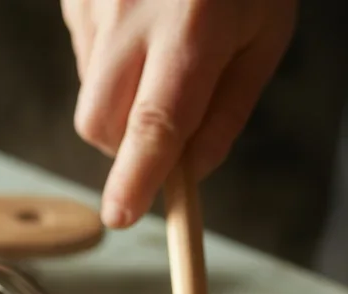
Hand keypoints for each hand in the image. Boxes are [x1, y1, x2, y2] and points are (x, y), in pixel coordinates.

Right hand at [62, 0, 296, 228]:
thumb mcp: (264, 36)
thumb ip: (228, 111)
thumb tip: (193, 173)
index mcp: (193, 29)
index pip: (156, 124)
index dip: (136, 178)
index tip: (121, 217)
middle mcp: (131, 14)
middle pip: (101, 122)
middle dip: (124, 150)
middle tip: (165, 135)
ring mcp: (94, 0)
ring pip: (89, 92)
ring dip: (121, 101)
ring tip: (163, 52)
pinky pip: (83, 54)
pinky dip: (110, 61)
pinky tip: (141, 23)